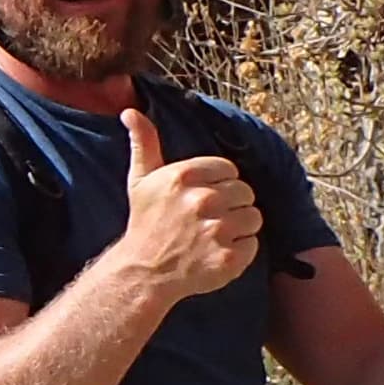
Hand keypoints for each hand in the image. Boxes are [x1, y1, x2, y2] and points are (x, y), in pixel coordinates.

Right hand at [115, 110, 260, 304]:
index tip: (203, 199)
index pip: (229, 170)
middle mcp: (202, 200)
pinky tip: (217, 253)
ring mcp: (216, 230)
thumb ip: (144, 142)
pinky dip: (240, 251)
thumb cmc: (145, 223)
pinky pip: (253, 244)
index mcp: (184, 176)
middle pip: (245, 192)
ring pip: (253, 217)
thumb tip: (130, 112)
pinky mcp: (227, 257)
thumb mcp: (141, 180)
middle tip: (207, 220)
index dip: (220, 184)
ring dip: (238, 228)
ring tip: (214, 237)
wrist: (142, 273)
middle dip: (230, 206)